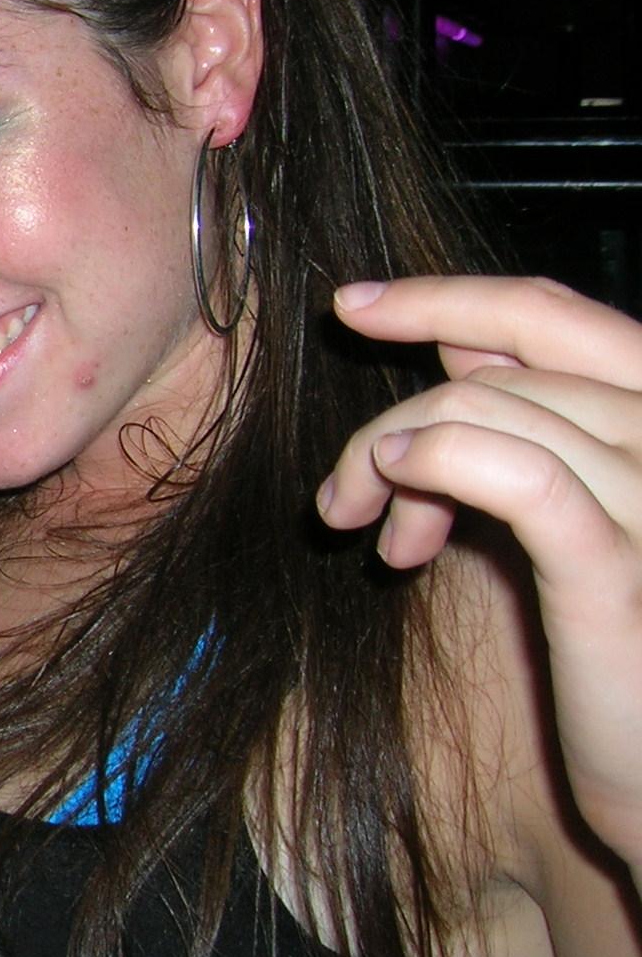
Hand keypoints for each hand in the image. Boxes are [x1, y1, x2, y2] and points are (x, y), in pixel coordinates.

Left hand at [318, 276, 641, 858]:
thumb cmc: (623, 660)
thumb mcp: (579, 521)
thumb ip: (536, 428)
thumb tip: (458, 344)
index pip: (559, 315)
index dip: (449, 296)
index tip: (354, 304)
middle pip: (509, 368)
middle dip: (401, 410)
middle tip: (343, 489)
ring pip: (492, 413)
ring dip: (394, 458)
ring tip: (368, 532)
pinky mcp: (619, 571)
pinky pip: (517, 475)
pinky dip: (433, 464)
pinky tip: (391, 500)